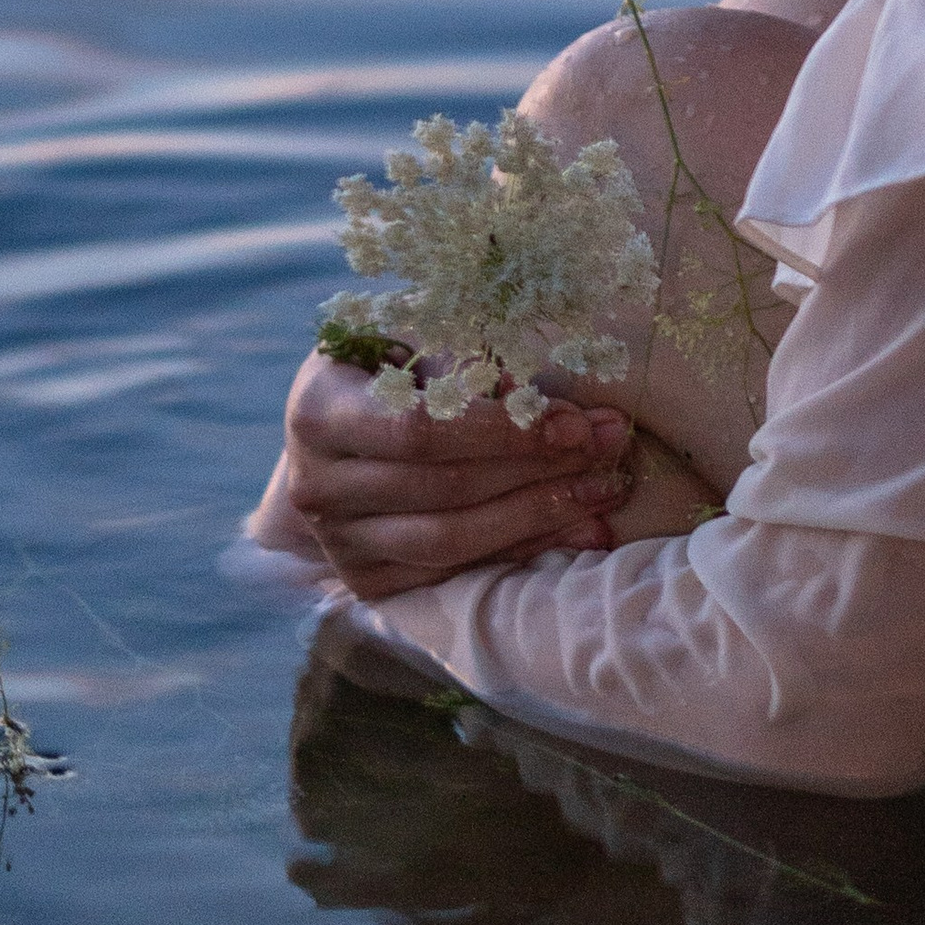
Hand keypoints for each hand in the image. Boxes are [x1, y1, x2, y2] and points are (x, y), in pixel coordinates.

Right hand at [277, 351, 634, 600]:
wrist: (335, 442)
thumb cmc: (385, 375)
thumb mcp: (413, 344)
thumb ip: (465, 364)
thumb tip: (528, 398)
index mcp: (319, 413)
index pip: (420, 431)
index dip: (502, 431)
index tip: (573, 421)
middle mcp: (316, 486)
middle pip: (445, 488)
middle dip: (539, 468)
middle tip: (608, 446)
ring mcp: (339, 542)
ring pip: (453, 539)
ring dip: (541, 514)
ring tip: (606, 487)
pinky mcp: (368, 580)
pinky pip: (457, 572)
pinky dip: (524, 551)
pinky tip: (580, 528)